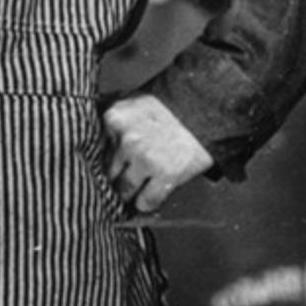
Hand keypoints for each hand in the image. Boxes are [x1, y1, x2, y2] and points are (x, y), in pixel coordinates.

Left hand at [101, 94, 212, 213]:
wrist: (208, 106)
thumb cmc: (173, 104)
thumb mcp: (134, 100)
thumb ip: (114, 120)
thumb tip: (98, 141)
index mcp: (114, 119)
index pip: (97, 151)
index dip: (107, 161)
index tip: (113, 167)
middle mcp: (126, 140)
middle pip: (108, 173)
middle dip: (117, 178)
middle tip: (126, 180)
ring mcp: (145, 159)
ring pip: (124, 190)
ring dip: (130, 194)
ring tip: (138, 190)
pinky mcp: (166, 175)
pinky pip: (146, 202)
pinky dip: (147, 204)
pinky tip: (151, 198)